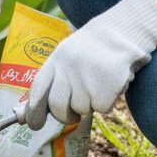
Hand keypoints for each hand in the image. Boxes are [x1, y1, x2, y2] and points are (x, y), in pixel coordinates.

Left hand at [24, 0, 156, 129]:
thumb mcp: (70, 54)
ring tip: (99, 84)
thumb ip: (58, 77)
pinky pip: (101, 108)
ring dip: (90, 103)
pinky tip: (111, 84)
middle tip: (73, 115)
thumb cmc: (95, 48)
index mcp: (56, 59)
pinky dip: (107, 101)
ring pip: (81, 109)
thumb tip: (48, 109)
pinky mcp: (104, 86)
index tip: (34, 125)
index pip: (39, 88)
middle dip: (65, 116)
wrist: (122, 31)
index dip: (34, 109)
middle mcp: (67, 68)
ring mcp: (85, 77)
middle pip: (57, 106)